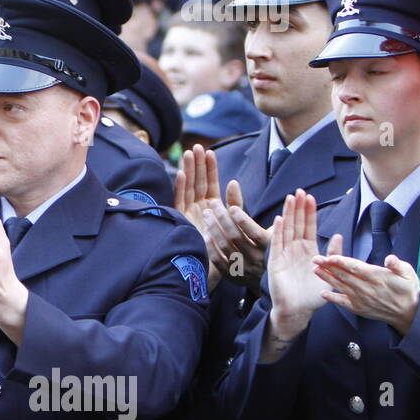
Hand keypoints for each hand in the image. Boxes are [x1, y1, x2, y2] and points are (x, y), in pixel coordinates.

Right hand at [174, 144, 223, 288]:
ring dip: (188, 171)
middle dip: (197, 165)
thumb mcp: (240, 225)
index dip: (210, 168)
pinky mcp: (182, 223)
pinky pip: (180, 203)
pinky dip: (180, 189)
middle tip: (196, 146)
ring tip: (189, 154)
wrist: (216, 273)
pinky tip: (181, 174)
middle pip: (197, 183)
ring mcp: (189, 215)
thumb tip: (234, 182)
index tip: (210, 152)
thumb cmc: (230, 252)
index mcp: (213, 209)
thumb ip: (237, 204)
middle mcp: (199, 210)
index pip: (210, 184)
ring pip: (188, 189)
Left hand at [202, 179, 271, 290]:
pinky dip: (210, 246)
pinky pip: (218, 260)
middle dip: (222, 219)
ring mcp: (244, 269)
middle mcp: (258, 259)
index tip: (229, 206)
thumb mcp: (258, 223)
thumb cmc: (260, 241)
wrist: (264, 275)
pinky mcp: (233, 277)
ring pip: (225, 247)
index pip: (254, 232)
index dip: (242, 219)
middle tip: (212, 205)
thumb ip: (242, 204)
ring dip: (213, 229)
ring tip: (206, 215)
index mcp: (270, 245)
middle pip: (236, 237)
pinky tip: (203, 234)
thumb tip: (232, 182)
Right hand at [265, 190, 329, 351]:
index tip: (310, 197)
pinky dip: (277, 231)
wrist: (299, 311)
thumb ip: (334, 254)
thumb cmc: (313, 295)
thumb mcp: (330, 273)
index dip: (309, 212)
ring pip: (286, 230)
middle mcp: (296, 250)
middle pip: (297, 224)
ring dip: (288, 214)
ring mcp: (284, 255)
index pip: (309, 227)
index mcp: (309, 251)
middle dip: (298, 208)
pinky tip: (279, 219)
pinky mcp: (275, 262)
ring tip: (290, 199)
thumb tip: (338, 235)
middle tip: (299, 191)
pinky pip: (277, 244)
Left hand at [313, 251, 419, 334]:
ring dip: (327, 278)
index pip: (357, 268)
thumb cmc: (406, 290)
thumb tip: (390, 259)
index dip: (343, 262)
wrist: (408, 313)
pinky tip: (323, 293)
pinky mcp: (358, 308)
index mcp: (378, 278)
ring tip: (316, 270)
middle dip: (329, 267)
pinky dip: (332, 298)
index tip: (330, 257)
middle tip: (316, 259)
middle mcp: (367, 289)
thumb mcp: (408, 274)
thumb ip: (398, 265)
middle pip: (345, 276)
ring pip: (341, 286)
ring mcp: (361, 299)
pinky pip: (343, 302)